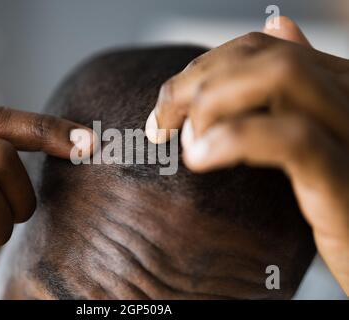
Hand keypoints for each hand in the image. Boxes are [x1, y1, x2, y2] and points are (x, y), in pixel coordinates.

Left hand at [145, 17, 348, 293]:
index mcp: (336, 83)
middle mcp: (348, 96)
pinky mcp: (345, 178)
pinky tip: (200, 159)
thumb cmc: (337, 194)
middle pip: (260, 55)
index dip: (202, 69)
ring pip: (280, 76)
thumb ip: (293, 84)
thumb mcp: (313, 129)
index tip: (167, 107)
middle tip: (160, 123)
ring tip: (185, 142)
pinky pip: (292, 138)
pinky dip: (236, 139)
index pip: (259, 47)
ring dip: (212, 103)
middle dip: (195, 81)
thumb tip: (277, 23)